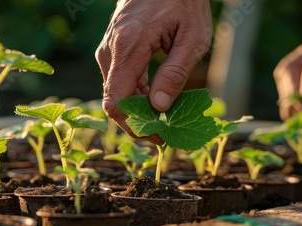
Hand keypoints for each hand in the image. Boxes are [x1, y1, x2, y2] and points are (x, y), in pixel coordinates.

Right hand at [95, 0, 211, 142]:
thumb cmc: (183, 1)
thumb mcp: (192, 38)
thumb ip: (175, 74)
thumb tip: (159, 109)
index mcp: (128, 46)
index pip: (116, 101)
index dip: (135, 126)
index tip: (159, 136)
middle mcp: (111, 50)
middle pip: (114, 102)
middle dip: (139, 122)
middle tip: (168, 133)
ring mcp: (109, 50)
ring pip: (117, 94)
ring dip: (139, 111)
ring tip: (167, 118)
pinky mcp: (113, 51)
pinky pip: (120, 82)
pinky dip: (137, 96)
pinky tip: (157, 101)